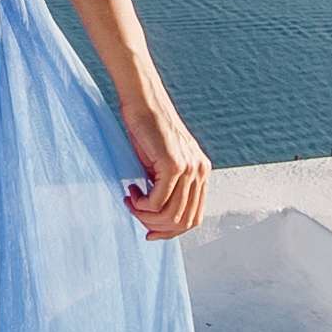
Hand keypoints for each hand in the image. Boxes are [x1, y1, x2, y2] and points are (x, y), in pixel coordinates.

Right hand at [121, 98, 209, 241]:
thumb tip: (155, 217)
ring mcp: (189, 168)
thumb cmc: (146, 129)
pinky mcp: (173, 164)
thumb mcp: (159, 163)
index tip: (149, 231)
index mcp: (201, 172)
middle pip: (184, 221)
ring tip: (131, 201)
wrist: (142, 100)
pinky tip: (131, 191)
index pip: (193, 217)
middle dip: (156, 226)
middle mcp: (200, 171)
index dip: (171, 231)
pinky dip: (141, 205)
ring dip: (146, 216)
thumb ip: (165, 186)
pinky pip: (157, 202)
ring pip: (171, 215)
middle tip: (135, 213)